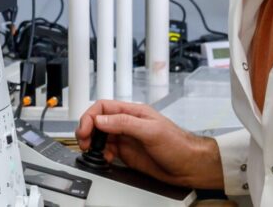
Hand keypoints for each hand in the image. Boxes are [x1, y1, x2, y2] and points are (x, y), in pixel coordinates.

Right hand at [76, 100, 223, 188]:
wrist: (188, 165)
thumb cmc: (178, 144)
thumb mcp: (151, 131)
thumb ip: (125, 123)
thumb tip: (102, 119)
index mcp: (134, 112)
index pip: (104, 107)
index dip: (90, 117)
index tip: (85, 131)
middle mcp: (128, 123)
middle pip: (98, 121)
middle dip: (87, 130)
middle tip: (84, 143)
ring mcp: (126, 138)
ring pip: (100, 137)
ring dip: (92, 143)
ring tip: (93, 151)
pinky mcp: (127, 153)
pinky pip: (106, 151)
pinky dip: (101, 154)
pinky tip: (106, 158)